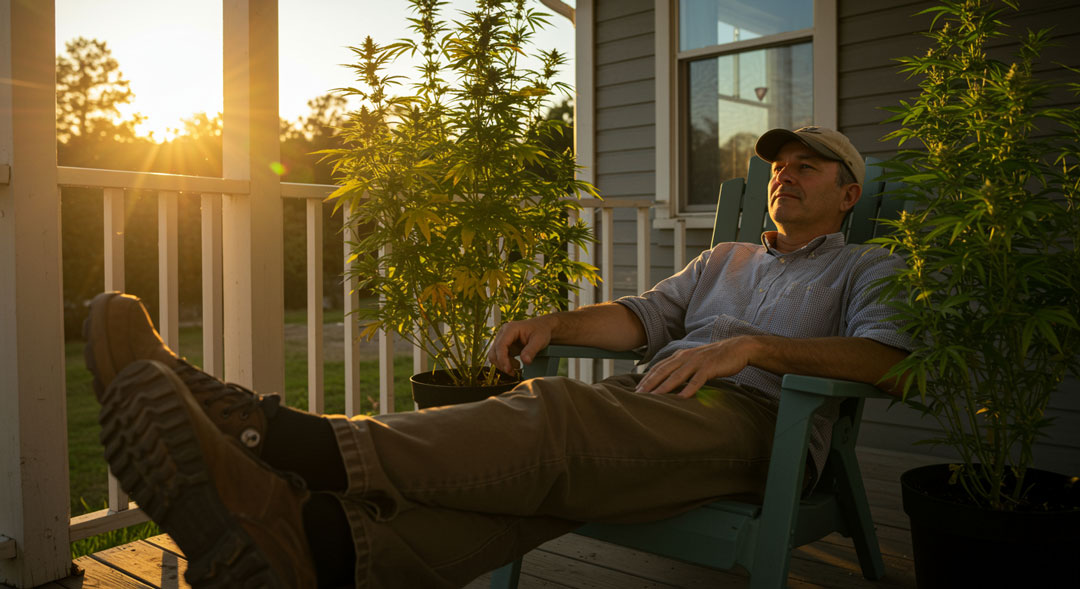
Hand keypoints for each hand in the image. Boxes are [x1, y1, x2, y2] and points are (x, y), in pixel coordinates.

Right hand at [488, 316, 555, 374]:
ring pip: (494, 355)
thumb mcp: (540, 340)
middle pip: (494, 352)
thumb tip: (525, 362)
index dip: (502, 359)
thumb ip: (532, 350)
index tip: (509, 370)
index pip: (500, 346)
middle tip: (513, 372)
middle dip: (502, 364)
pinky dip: (505, 363)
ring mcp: (502, 339)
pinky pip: (499, 357)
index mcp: (510, 329)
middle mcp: (503, 333)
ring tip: (517, 367)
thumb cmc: (541, 331)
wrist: (543, 327)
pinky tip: (516, 365)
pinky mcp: (504, 345)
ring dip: (503, 364)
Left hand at [635, 337, 755, 398]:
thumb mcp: (695, 361)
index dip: (646, 378)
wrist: (738, 348)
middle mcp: (685, 357)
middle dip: (649, 383)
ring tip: (653, 398)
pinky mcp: (710, 367)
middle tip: (637, 395)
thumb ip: (682, 369)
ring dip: (664, 387)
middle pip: (663, 371)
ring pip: (676, 376)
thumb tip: (670, 381)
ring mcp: (697, 362)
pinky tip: (681, 398)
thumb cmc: (715, 358)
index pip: (658, 367)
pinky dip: (688, 389)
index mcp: (680, 355)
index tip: (635, 389)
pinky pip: (697, 380)